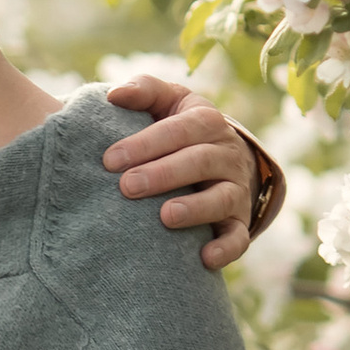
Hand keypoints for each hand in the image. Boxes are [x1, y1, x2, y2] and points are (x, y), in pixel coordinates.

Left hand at [100, 75, 269, 271]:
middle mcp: (226, 155)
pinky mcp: (238, 221)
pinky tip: (204, 259)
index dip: (146, 143)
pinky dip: (226, 248)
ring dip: (195, 208)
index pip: (179, 130)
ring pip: (221, 198)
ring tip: (166, 216)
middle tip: (127, 187)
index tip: (110, 160)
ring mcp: (235, 189)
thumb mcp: (167, 102)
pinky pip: (239, 237)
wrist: (222, 157)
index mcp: (206, 122)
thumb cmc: (179, 128)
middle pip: (199, 162)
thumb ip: (143, 91)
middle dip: (163, 174)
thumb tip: (114, 95)